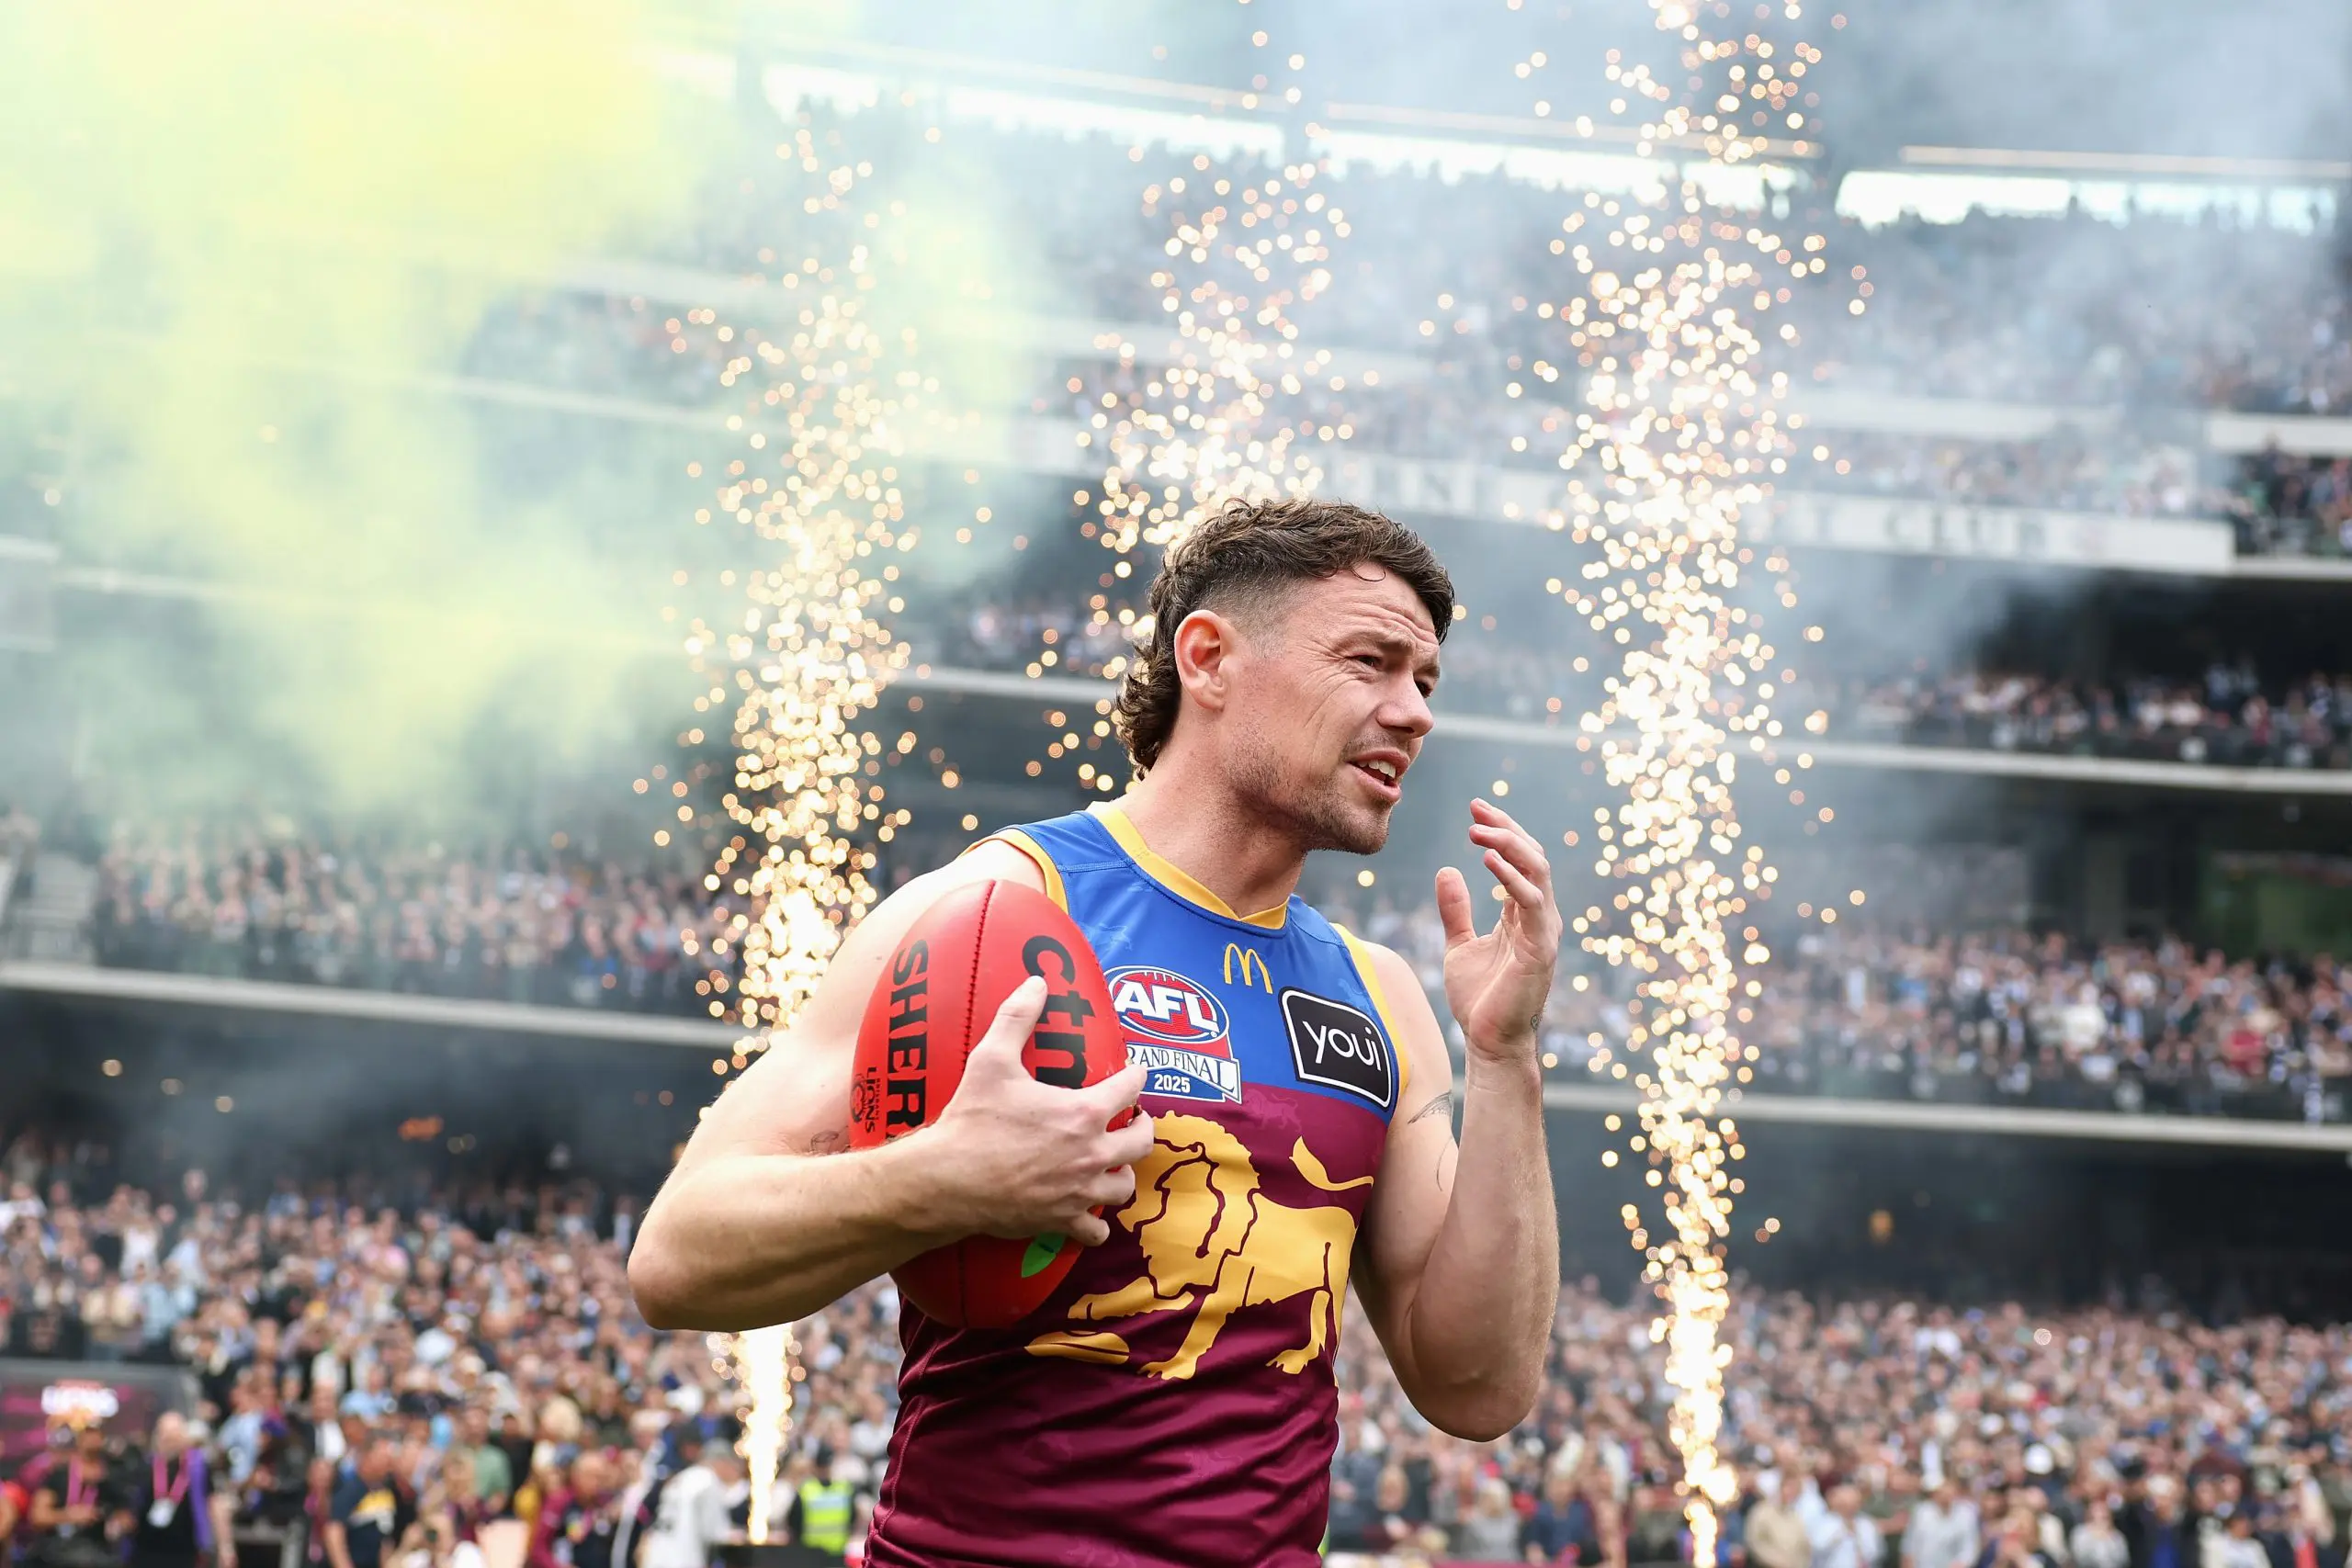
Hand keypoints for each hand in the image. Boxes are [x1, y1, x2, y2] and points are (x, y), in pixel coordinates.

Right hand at [919, 976, 1154, 1246]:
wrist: (947, 1181)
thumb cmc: (971, 1119)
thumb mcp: (991, 1059)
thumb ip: (1018, 1016)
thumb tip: (1037, 980)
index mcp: (1083, 1113)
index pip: (1131, 1089)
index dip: (1136, 1075)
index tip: (1135, 1071)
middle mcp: (1091, 1154)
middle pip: (1141, 1142)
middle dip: (1142, 1128)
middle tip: (1133, 1120)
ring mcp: (1079, 1192)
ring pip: (1124, 1187)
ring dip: (1122, 1172)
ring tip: (1113, 1163)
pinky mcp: (1062, 1221)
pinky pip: (1096, 1230)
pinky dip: (1096, 1223)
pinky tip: (1089, 1212)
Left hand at [1437, 798, 1561, 1067]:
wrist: (1488, 1041)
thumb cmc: (1479, 998)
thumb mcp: (1459, 944)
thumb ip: (1456, 909)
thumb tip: (1447, 870)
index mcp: (1523, 914)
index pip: (1520, 859)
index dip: (1501, 831)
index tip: (1475, 808)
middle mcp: (1539, 917)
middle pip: (1533, 857)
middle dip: (1506, 828)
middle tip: (1477, 809)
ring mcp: (1542, 931)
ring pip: (1537, 871)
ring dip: (1508, 845)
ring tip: (1478, 830)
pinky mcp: (1539, 949)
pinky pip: (1530, 902)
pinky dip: (1511, 878)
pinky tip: (1487, 862)